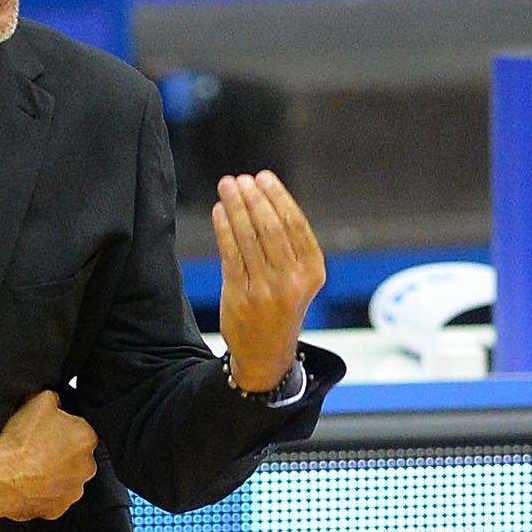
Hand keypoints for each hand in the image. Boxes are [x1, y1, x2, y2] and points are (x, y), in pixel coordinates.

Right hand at [0, 388, 96, 522]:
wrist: (0, 477)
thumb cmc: (20, 444)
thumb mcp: (38, 402)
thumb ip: (54, 398)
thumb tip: (55, 400)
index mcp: (86, 438)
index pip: (80, 430)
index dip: (62, 429)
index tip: (47, 431)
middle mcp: (86, 466)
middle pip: (76, 456)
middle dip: (61, 453)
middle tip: (38, 449)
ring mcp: (73, 490)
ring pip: (66, 479)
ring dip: (53, 474)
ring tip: (31, 467)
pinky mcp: (58, 509)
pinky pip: (53, 498)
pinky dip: (43, 493)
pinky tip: (28, 483)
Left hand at [213, 170, 322, 394]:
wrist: (266, 353)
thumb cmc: (282, 306)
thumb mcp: (298, 279)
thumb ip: (289, 245)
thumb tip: (263, 197)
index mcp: (313, 271)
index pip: (295, 224)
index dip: (277, 197)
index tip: (262, 177)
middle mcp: (292, 281)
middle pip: (271, 227)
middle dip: (253, 199)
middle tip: (240, 179)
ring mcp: (266, 290)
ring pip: (248, 238)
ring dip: (235, 207)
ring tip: (226, 187)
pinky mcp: (241, 297)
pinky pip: (230, 255)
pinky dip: (224, 229)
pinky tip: (219, 212)